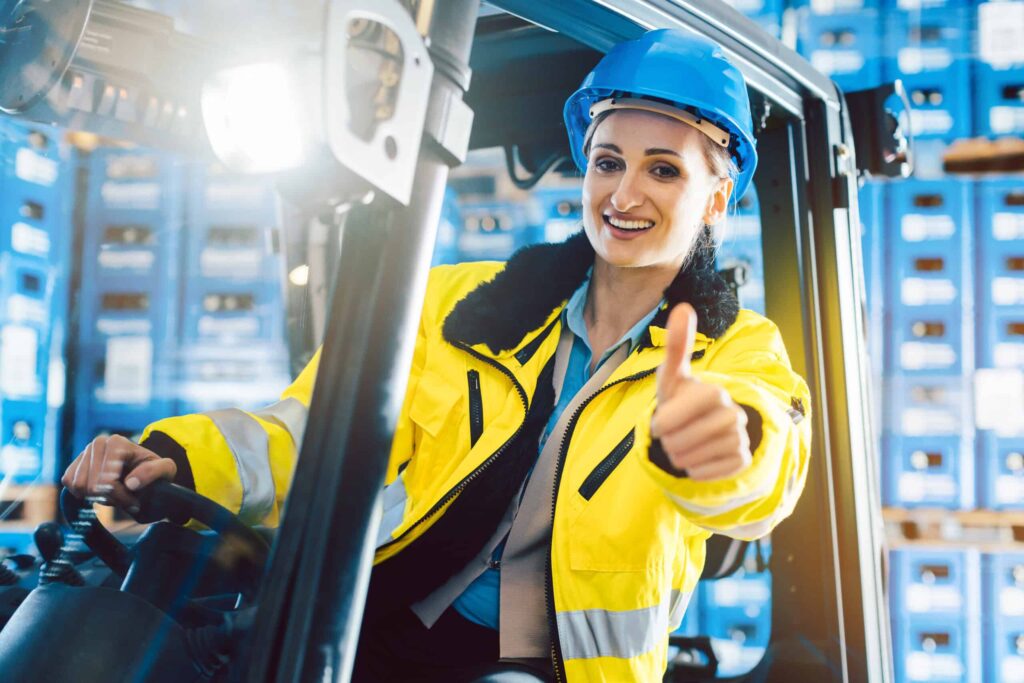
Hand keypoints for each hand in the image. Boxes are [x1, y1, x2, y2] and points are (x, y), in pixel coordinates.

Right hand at [61, 435, 175, 511]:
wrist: (141, 471)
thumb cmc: (154, 470)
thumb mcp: (165, 470)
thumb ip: (153, 472)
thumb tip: (130, 482)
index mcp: (117, 443)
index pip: (108, 481)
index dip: (121, 497)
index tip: (135, 501)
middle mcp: (98, 443)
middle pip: (92, 485)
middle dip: (110, 498)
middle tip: (125, 499)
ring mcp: (83, 454)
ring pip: (79, 487)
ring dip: (98, 497)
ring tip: (115, 494)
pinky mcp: (74, 465)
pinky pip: (69, 486)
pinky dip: (84, 495)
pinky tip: (101, 492)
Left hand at [651, 304, 751, 480]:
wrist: (696, 431)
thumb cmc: (680, 402)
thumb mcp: (672, 378)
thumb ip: (677, 345)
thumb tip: (684, 307)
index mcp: (715, 393)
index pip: (686, 409)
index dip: (668, 419)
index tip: (659, 423)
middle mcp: (733, 414)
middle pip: (685, 439)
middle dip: (669, 440)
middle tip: (672, 435)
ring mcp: (740, 438)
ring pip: (694, 458)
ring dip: (679, 456)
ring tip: (681, 445)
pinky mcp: (742, 461)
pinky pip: (707, 473)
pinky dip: (694, 470)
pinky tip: (695, 458)